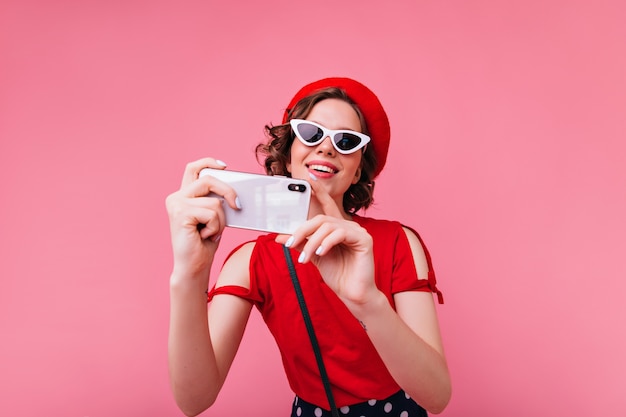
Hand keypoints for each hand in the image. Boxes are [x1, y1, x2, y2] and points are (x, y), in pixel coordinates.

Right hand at [165, 158, 239, 280]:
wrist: (193, 267)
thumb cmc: (204, 244)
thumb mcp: (213, 217)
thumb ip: (216, 201)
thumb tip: (234, 192)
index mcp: (183, 195)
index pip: (193, 168)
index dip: (208, 163)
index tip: (224, 167)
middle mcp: (176, 197)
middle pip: (208, 180)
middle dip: (228, 191)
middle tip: (238, 205)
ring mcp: (176, 205)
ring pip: (214, 202)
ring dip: (220, 221)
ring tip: (211, 232)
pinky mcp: (181, 214)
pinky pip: (211, 213)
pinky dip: (215, 227)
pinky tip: (205, 237)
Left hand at [275, 179, 378, 305]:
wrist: (352, 293)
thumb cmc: (337, 274)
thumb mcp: (313, 256)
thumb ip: (299, 244)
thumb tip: (278, 236)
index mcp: (337, 228)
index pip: (327, 205)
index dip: (319, 191)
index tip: (308, 179)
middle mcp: (348, 226)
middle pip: (320, 219)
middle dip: (302, 231)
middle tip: (289, 244)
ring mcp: (357, 231)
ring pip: (327, 226)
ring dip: (311, 242)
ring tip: (305, 259)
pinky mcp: (364, 239)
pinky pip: (340, 234)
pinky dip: (326, 243)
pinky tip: (320, 253)